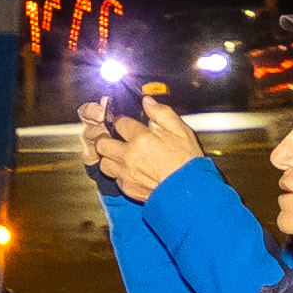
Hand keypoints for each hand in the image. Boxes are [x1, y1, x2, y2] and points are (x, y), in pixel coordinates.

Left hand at [89, 88, 203, 199]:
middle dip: (107, 138)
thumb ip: (161, 113)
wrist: (190, 190)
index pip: (119, 122)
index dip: (122, 121)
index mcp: (142, 138)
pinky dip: (119, 173)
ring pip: (104, 162)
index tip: (126, 123)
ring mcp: (126, 173)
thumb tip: (147, 102)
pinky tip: (130, 169)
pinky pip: (114, 177)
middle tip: (115, 137)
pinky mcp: (128, 188)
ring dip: (110, 157)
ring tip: (120, 154)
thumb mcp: (180, 130)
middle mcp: (130, 156)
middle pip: (102, 142)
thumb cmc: (187, 162)